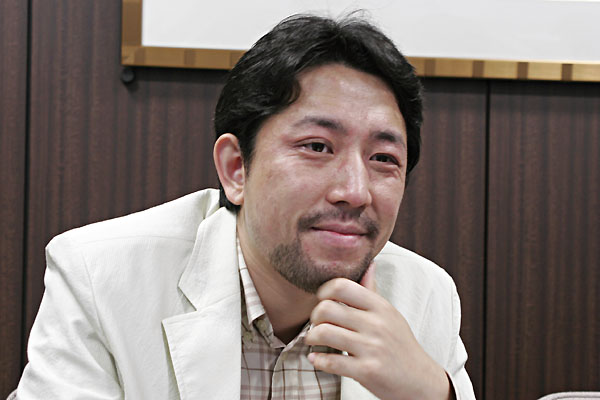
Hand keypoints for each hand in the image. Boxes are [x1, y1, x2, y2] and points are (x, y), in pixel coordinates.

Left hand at [305, 263, 452, 399]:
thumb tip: (369, 264)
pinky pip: (331, 362)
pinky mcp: (367, 371)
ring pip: (324, 333)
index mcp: (380, 306)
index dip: (324, 291)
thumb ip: (372, 291)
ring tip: (313, 340)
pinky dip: (317, 360)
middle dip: (314, 317)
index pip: (341, 286)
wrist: (421, 380)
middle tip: (316, 323)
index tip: (322, 300)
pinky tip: (316, 359)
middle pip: (327, 308)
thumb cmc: (400, 344)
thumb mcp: (390, 314)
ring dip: (311, 338)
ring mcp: (372, 348)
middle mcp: (376, 324)